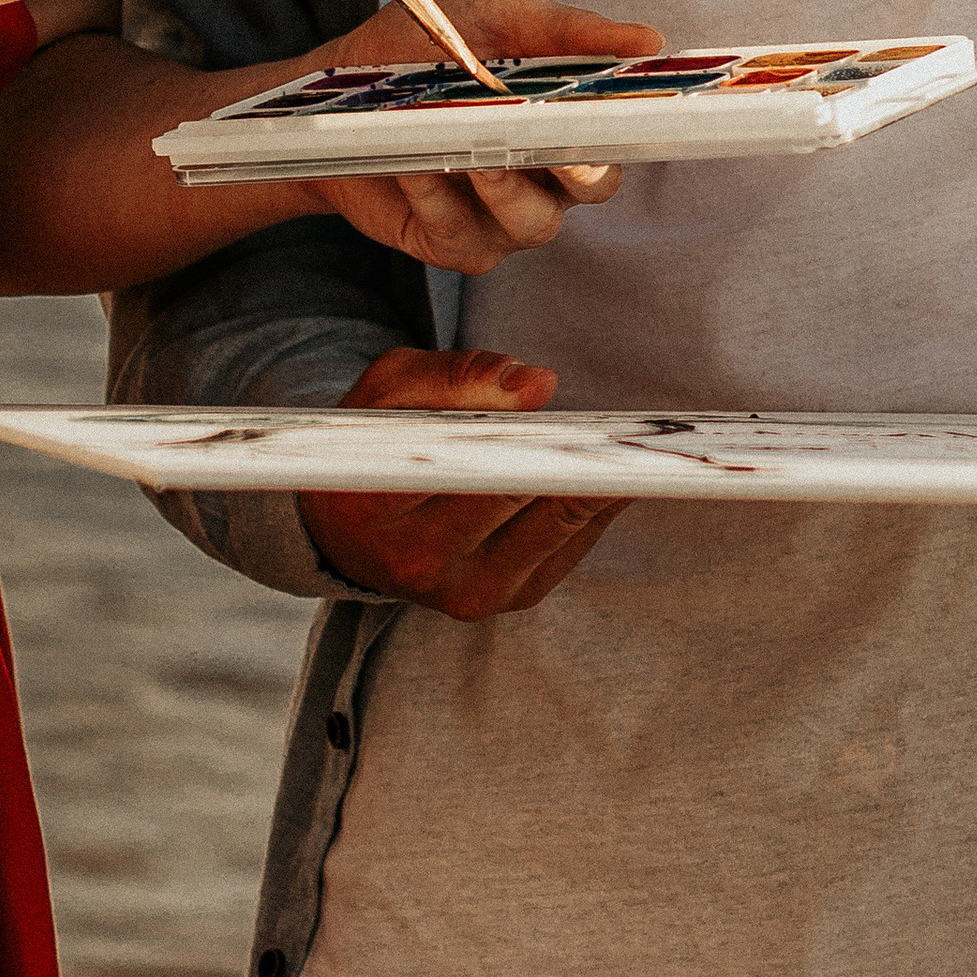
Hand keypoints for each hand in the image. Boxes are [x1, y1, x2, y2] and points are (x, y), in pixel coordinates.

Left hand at [296, 0, 661, 276]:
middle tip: (544, 139)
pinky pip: (460, 233)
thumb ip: (569, 30)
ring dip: (500, 183)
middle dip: (573, 167)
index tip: (618, 111)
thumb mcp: (499, 17)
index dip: (630, 130)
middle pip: (591, 189)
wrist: (334, 89)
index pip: (621, 139)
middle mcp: (547, 179)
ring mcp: (501, 218)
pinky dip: (436, 197)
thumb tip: (648, 40)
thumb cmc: (428, 48)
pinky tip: (412, 164)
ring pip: (531, 222)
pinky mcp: (451, 242)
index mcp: (568, 124)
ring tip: (466, 148)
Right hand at [302, 346, 631, 614]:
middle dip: (569, 451)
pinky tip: (608, 467)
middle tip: (619, 421)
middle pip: (517, 493)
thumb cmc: (372, 445)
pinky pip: (572, 544)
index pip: (455, 467)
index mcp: (371, 504)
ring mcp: (468, 590)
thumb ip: (455, 377)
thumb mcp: (388, 390)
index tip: (565, 415)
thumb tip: (537, 384)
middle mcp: (418, 561)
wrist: (351, 532)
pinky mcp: (509, 599)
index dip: (516, 438)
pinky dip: (594, 503)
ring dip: (596, 476)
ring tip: (626, 439)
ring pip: (557, 521)